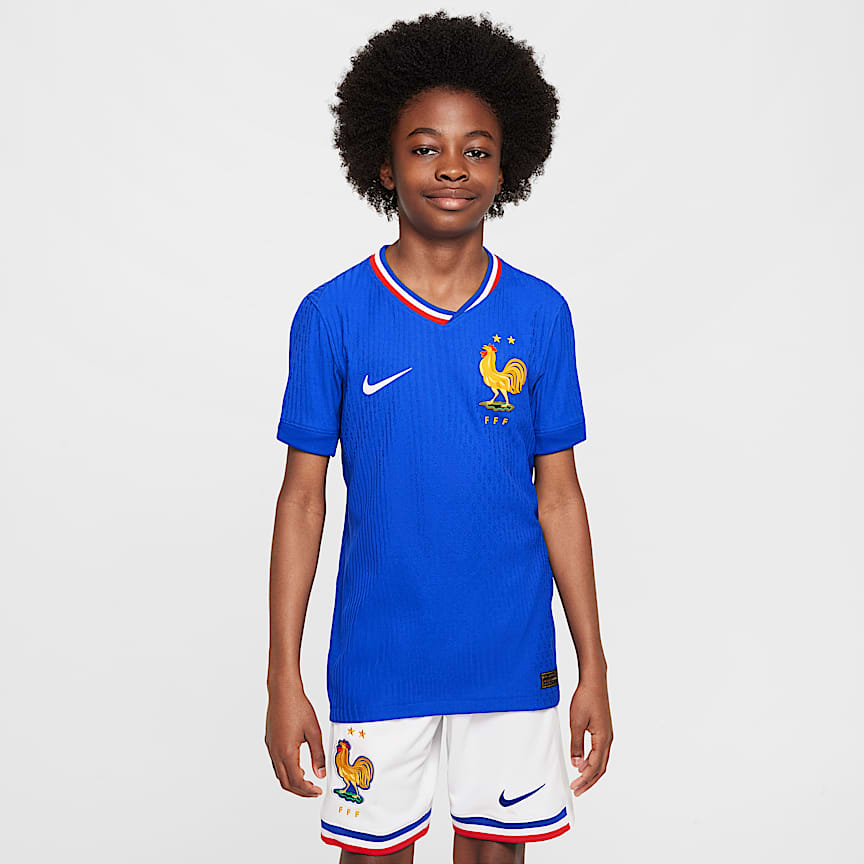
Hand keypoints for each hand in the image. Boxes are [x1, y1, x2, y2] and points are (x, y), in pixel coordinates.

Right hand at [265, 683, 326, 796]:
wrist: (283, 690)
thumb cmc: (298, 707)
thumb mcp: (313, 732)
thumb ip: (318, 755)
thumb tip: (321, 773)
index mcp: (286, 753)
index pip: (296, 782)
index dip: (307, 790)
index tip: (318, 791)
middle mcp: (275, 752)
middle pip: (285, 782)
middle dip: (300, 790)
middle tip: (313, 791)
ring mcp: (271, 747)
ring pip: (279, 773)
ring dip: (292, 781)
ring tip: (307, 780)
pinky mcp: (270, 741)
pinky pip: (276, 763)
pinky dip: (286, 770)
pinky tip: (297, 765)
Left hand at [568, 678, 611, 795]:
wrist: (594, 681)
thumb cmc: (586, 698)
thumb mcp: (576, 722)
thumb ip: (577, 744)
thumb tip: (577, 764)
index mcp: (603, 739)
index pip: (594, 766)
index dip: (585, 779)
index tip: (574, 787)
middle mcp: (608, 739)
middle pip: (600, 767)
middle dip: (589, 781)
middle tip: (577, 791)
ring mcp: (607, 735)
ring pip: (601, 760)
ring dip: (591, 772)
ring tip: (579, 781)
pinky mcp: (603, 730)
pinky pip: (600, 751)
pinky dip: (592, 761)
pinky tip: (583, 762)